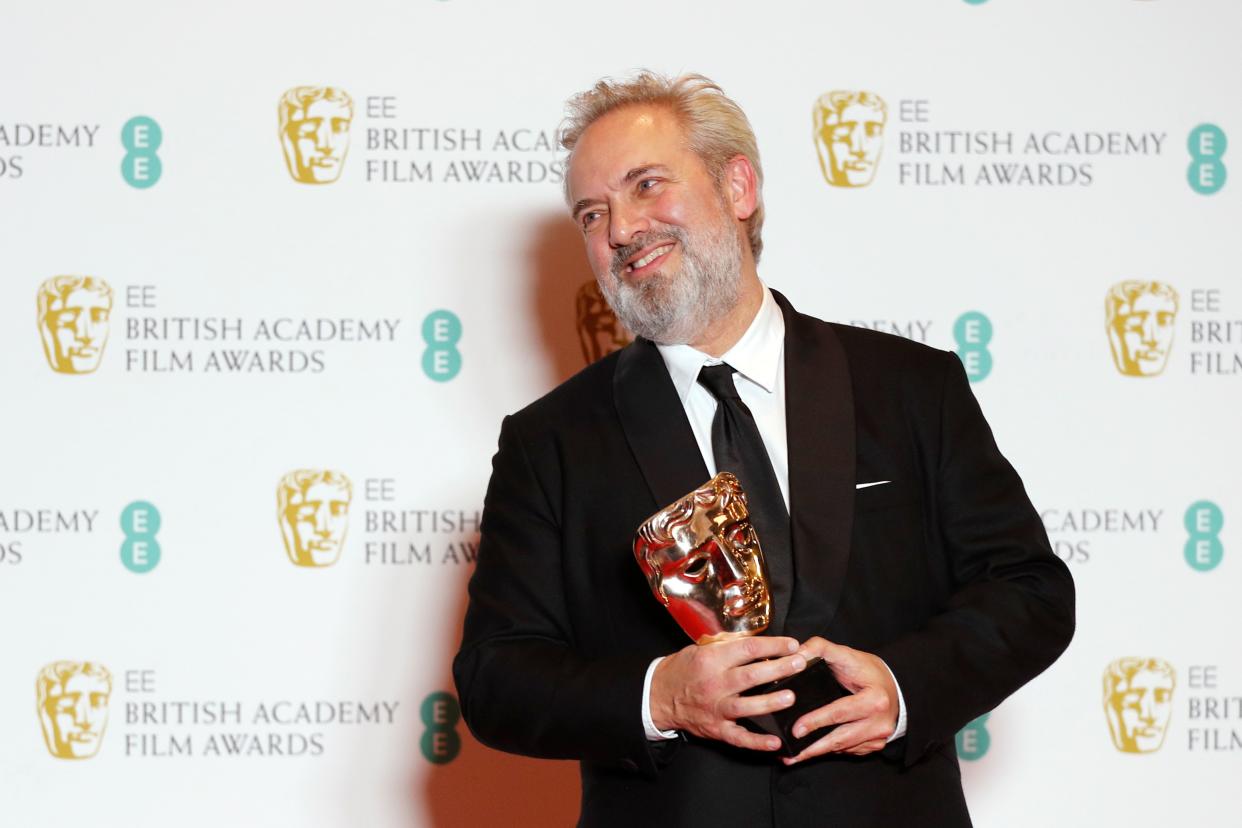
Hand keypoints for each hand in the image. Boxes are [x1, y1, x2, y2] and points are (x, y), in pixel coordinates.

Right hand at [650, 636, 806, 751]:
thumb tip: (759, 644)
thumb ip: (727, 648)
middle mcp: (714, 684)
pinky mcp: (716, 729)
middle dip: (779, 669)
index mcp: (711, 660)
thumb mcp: (700, 649)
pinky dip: (757, 742)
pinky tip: (776, 742)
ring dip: (770, 702)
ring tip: (791, 697)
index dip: (772, 645)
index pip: (747, 649)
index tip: (791, 644)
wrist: (658, 696)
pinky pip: (739, 738)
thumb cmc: (683, 669)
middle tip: (800, 664)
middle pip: (751, 676)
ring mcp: (715, 708)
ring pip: (746, 706)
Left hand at [783, 637, 897, 764]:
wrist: (894, 686)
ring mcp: (878, 737)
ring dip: (817, 753)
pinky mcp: (874, 745)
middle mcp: (879, 722)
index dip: (816, 721)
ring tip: (793, 756)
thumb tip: (796, 656)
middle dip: (812, 748)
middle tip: (788, 753)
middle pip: (840, 738)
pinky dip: (829, 750)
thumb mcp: (847, 654)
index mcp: (874, 700)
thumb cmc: (868, 671)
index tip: (796, 729)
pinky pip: (848, 749)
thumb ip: (820, 648)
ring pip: (842, 748)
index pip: (840, 713)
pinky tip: (812, 751)